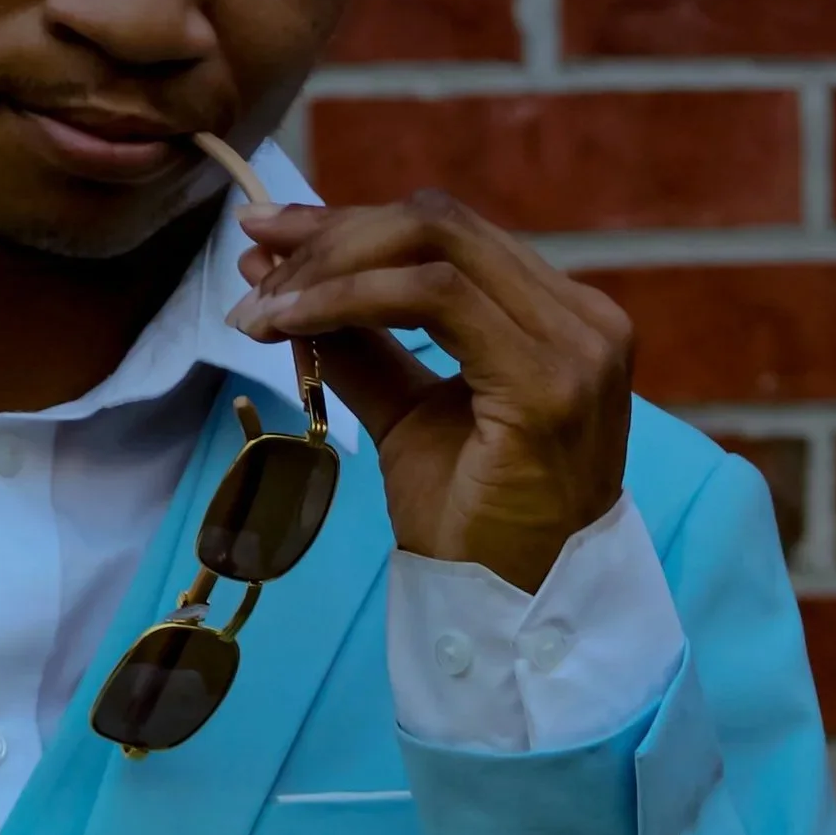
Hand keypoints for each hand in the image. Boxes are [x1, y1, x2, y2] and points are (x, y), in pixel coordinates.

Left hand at [231, 191, 633, 596]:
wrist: (516, 611)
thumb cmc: (473, 523)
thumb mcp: (407, 415)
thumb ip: (363, 345)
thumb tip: (283, 279)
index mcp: (558, 316)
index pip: (446, 235)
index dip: (350, 223)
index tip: (269, 232)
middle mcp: (581, 316)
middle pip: (437, 224)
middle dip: (331, 234)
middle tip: (254, 260)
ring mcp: (575, 343)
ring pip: (432, 246)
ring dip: (329, 267)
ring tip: (262, 306)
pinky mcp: (549, 380)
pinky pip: (433, 298)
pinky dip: (348, 297)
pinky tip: (292, 322)